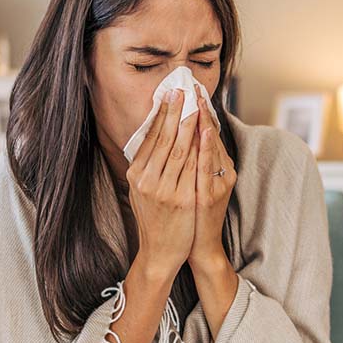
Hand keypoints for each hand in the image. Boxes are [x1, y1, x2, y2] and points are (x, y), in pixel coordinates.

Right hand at [127, 88, 200, 279]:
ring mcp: (165, 190)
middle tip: (182, 90)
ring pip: (180, 149)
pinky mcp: (182, 200)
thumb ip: (145, 167)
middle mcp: (147, 180)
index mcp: (136, 175)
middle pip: (163, 139)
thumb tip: (151, 138)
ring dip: (189, 123)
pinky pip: (193, 167)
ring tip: (195, 103)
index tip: (168, 96)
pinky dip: (200, 146)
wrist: (159, 252)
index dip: (160, 115)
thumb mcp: (140, 192)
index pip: (149, 138)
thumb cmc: (153, 220)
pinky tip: (205, 131)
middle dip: (174, 112)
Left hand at [188, 84, 236, 272]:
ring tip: (199, 100)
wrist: (196, 247)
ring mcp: (218, 184)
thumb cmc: (191, 215)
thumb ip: (191, 161)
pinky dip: (207, 147)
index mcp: (218, 167)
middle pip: (211, 136)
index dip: (201, 111)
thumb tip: (179, 136)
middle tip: (193, 85)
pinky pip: (207, 167)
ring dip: (205, 122)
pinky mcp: (211, 195)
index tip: (192, 89)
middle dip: (202, 109)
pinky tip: (204, 131)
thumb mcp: (192, 184)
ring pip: (211, 148)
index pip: (208, 134)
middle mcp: (223, 173)